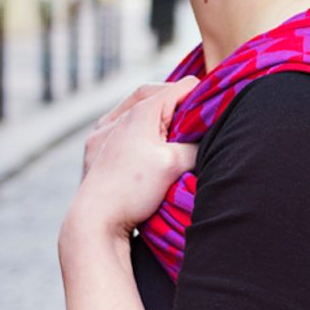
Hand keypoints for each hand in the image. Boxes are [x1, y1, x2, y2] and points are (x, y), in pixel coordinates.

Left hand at [69, 76, 199, 237]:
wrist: (95, 221)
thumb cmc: (134, 190)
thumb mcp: (175, 164)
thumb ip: (196, 144)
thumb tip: (208, 137)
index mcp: (139, 113)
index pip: (177, 89)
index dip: (198, 94)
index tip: (214, 104)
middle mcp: (117, 118)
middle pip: (153, 95)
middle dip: (175, 101)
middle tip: (195, 113)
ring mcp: (101, 133)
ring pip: (134, 110)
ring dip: (154, 113)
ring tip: (172, 127)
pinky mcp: (94, 150)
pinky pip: (119, 126)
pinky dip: (137, 127)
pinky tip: (147, 141)